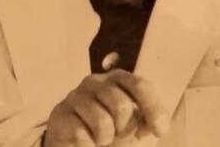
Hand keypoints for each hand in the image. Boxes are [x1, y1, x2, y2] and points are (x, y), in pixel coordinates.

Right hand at [44, 70, 169, 146]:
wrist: (78, 144)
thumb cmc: (111, 130)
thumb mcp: (135, 125)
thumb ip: (150, 119)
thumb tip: (159, 125)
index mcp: (118, 79)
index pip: (140, 86)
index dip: (153, 109)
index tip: (160, 131)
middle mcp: (95, 81)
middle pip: (121, 106)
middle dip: (125, 129)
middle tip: (119, 135)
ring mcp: (75, 96)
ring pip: (102, 122)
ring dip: (105, 139)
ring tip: (101, 139)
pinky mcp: (60, 115)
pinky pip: (82, 136)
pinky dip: (89, 146)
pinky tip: (85, 142)